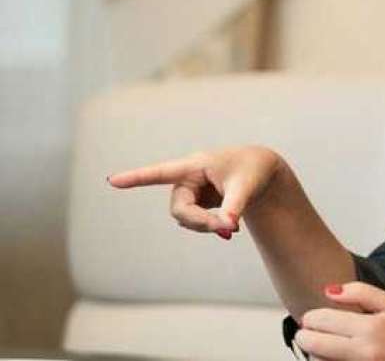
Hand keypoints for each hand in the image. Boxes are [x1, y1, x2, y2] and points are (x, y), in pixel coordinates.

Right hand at [107, 146, 284, 237]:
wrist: (262, 171)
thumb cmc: (253, 170)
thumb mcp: (246, 188)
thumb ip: (234, 207)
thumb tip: (226, 229)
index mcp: (195, 165)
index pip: (161, 172)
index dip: (137, 178)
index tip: (112, 180)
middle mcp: (187, 178)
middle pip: (180, 208)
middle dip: (199, 222)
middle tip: (227, 231)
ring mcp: (190, 191)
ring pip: (185, 218)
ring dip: (205, 226)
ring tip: (232, 227)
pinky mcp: (196, 202)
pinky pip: (194, 221)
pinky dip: (209, 227)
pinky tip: (228, 226)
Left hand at [298, 282, 384, 360]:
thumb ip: (360, 291)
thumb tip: (329, 291)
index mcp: (370, 327)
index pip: (325, 320)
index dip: (311, 318)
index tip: (310, 318)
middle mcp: (364, 351)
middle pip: (316, 344)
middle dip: (304, 337)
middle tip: (305, 333)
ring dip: (313, 353)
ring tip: (318, 346)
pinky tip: (327, 357)